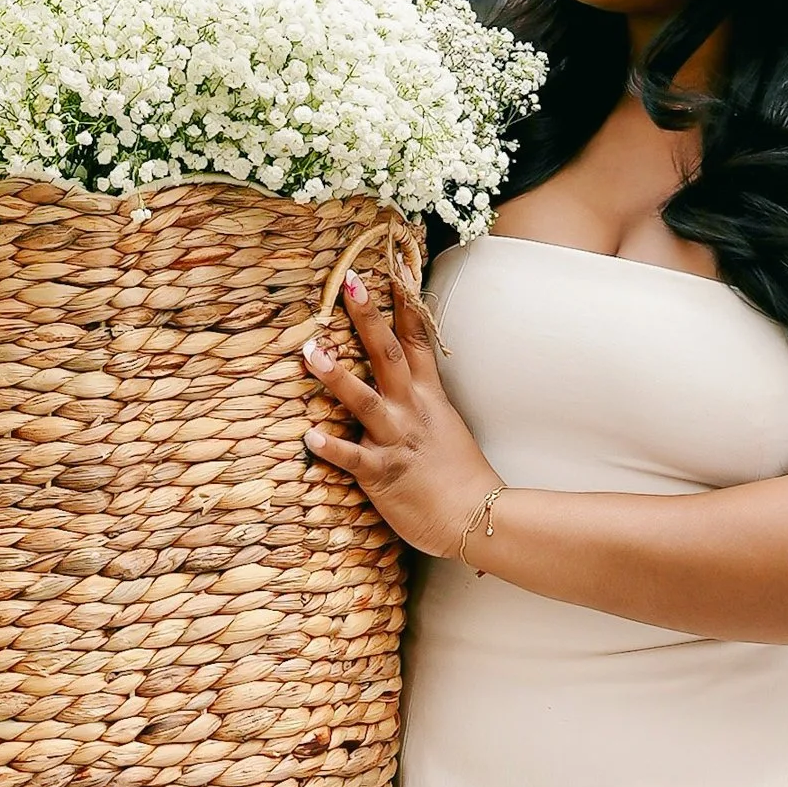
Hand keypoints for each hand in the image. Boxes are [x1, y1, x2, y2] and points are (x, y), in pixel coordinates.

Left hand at [302, 272, 501, 558]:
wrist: (478, 519)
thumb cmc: (460, 478)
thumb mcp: (444, 428)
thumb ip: (420, 405)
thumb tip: (402, 388)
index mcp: (428, 398)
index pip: (416, 340)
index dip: (404, 303)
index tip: (393, 267)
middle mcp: (412, 411)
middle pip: (388, 355)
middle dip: (368, 319)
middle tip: (351, 284)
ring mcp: (397, 440)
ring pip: (365, 400)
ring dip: (336, 376)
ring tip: (309, 353)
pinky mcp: (383, 474)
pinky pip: (353, 458)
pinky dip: (331, 447)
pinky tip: (309, 436)